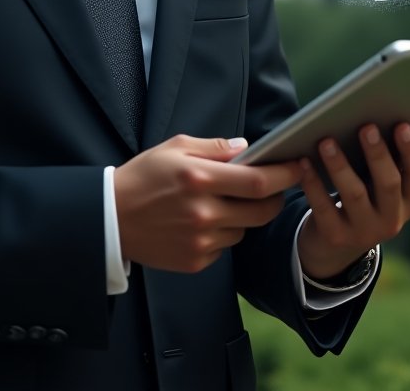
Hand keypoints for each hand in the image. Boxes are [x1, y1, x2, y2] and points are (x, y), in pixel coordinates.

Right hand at [114, 134, 302, 273]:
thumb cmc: (143, 177)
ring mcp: (201, 241)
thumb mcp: (174, 147)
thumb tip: (247, 149)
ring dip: (243, 216)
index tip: (297, 166)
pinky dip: (222, 233)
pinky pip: (225, 246)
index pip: (258, 181)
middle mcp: (204, 213)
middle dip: (274, 198)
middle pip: (262, 211)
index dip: (284, 175)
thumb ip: (214, 148)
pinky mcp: (196, 261)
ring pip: (244, 229)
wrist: (112, 218)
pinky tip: (201, 221)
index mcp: (199, 179)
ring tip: (220, 202)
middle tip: (269, 187)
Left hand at [297, 124, 409, 279]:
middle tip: (366, 126)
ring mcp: (364, 231)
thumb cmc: (370, 193)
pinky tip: (303, 161)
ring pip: (353, 195)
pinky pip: (323, 208)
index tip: (402, 125)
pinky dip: (312, 183)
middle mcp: (393, 219)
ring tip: (327, 141)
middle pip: (388, 184)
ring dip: (340, 166)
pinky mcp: (335, 236)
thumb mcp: (394, 179)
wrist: (339, 239)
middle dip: (378, 154)